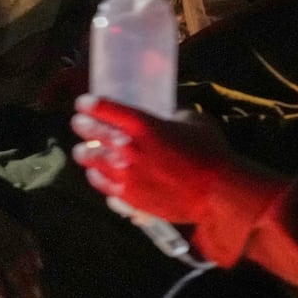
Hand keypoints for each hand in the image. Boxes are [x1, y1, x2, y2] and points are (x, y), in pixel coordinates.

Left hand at [70, 95, 237, 223]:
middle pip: (89, 130)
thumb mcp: (192, 120)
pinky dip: (96, 175)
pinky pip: (99, 182)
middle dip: (81, 124)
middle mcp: (126, 147)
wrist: (217, 192)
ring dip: (84, 151)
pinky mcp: (126, 194)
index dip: (88, 104)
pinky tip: (97, 172)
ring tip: (84, 150)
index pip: (101, 107)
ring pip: (88, 158)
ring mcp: (123, 172)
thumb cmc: (210, 152)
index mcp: (142, 124)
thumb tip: (164, 113)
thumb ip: (172, 114)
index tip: (84, 103)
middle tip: (80, 123)